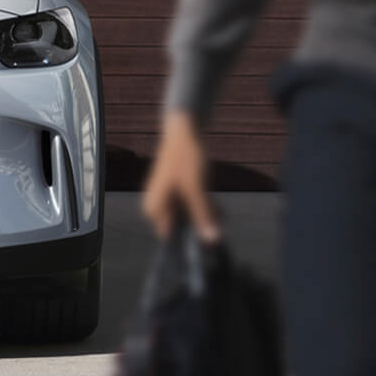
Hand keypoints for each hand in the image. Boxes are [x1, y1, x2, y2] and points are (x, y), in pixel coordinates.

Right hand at [140, 110, 221, 242]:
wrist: (184, 131)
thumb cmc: (185, 158)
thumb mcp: (196, 189)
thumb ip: (202, 214)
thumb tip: (212, 240)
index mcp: (154, 208)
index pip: (170, 237)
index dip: (189, 242)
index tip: (210, 244)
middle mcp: (157, 207)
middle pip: (181, 228)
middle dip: (200, 228)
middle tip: (219, 226)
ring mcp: (167, 200)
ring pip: (189, 218)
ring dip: (205, 218)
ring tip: (220, 215)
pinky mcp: (177, 193)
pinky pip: (191, 208)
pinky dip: (204, 209)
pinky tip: (218, 209)